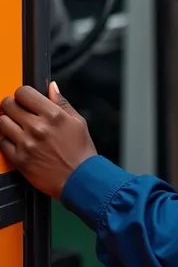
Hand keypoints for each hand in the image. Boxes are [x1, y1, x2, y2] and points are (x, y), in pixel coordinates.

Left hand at [0, 83, 96, 199]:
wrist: (79, 179)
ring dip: (7, 120)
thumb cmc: (80, 151)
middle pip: (9, 104)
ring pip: (2, 122)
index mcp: (52, 114)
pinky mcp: (19, 160)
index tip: (25, 97)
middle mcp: (37, 127)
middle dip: (12, 104)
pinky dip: (6, 139)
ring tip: (16, 124)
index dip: (23, 93)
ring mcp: (26, 144)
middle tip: (17, 109)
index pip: (24, 93)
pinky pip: (2, 142)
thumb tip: (51, 87)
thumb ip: (61, 102)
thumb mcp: (78, 121)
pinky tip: (16, 140)